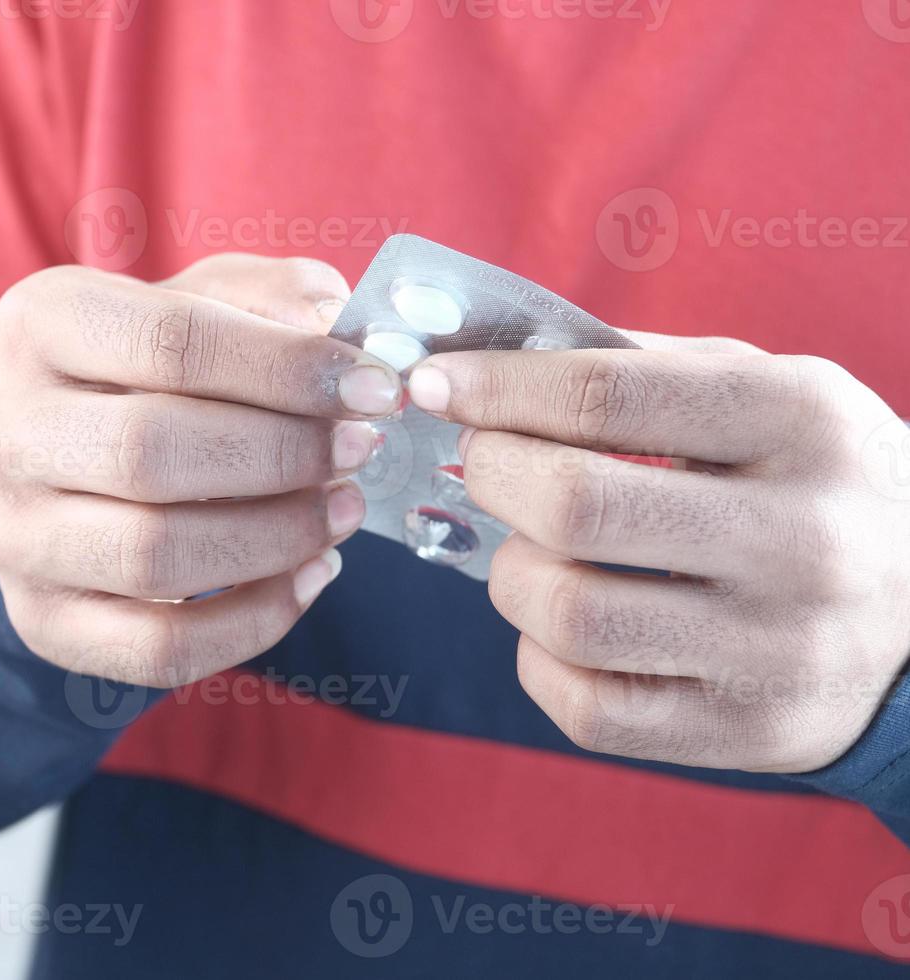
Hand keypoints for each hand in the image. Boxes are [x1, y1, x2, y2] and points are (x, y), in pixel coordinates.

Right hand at [0, 255, 402, 687]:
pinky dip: (253, 621)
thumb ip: (266, 295)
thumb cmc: (149, 374)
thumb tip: (330, 318)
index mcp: (38, 325)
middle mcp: (4, 430)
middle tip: (358, 451)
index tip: (372, 387)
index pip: (169, 341)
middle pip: (151, 451)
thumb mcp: (200, 304)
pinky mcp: (42, 620)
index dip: (286, 368)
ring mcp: (13, 535)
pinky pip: (157, 647)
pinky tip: (308, 576)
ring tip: (340, 512)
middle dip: (281, 455)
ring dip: (275, 538)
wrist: (63, 467)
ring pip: (154, 555)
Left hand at [407, 334, 909, 771]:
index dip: (498, 387)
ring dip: (511, 574)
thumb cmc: (813, 479)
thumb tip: (486, 358)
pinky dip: (538, 659)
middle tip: (485, 464)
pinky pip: (586, 706)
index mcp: (801, 422)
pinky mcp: (748, 731)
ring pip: (567, 613)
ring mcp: (778, 647)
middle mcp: (799, 537)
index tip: (435, 383)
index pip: (608, 395)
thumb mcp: (767, 392)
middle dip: (492, 474)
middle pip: (574, 504)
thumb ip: (638, 368)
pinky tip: (562, 627)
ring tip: (532, 551)